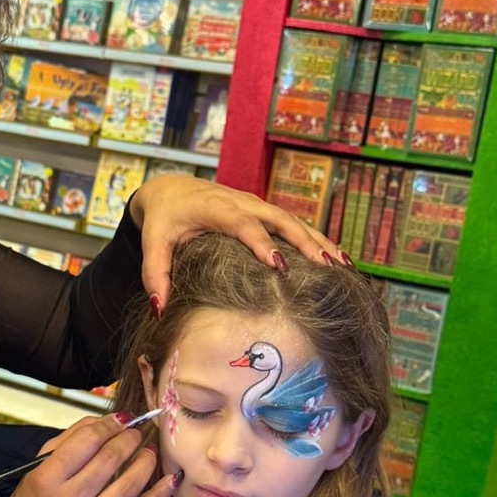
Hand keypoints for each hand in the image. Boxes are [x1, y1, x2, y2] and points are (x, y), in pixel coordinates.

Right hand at [0, 413, 179, 496]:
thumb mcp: (40, 467)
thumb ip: (70, 440)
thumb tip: (109, 421)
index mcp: (47, 479)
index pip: (86, 442)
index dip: (110, 425)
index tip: (124, 419)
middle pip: (109, 460)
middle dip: (129, 440)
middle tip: (138, 433)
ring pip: (128, 487)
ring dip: (145, 462)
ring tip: (150, 451)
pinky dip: (158, 495)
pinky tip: (171, 479)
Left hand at [128, 171, 349, 310]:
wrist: (171, 189)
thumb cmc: (164, 218)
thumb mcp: (153, 243)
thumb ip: (155, 274)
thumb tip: (159, 308)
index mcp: (216, 208)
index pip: (243, 224)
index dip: (261, 243)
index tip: (279, 266)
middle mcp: (242, 203)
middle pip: (281, 219)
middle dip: (305, 242)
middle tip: (326, 267)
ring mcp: (257, 206)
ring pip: (295, 220)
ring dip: (319, 241)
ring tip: (343, 266)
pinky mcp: (265, 212)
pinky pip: (296, 224)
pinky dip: (318, 239)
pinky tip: (339, 260)